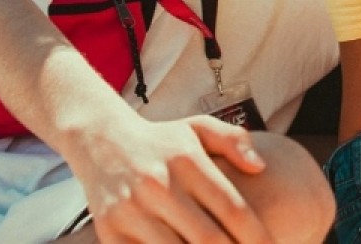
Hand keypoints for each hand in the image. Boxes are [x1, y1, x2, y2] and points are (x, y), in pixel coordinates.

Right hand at [74, 113, 269, 243]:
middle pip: (209, 240)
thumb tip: (260, 167)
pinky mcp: (111, 233)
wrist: (100, 141)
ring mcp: (132, 212)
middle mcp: (159, 186)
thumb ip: (233, 141)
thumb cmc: (161, 140)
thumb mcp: (197, 127)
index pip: (232, 209)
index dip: (257, 237)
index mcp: (186, 160)